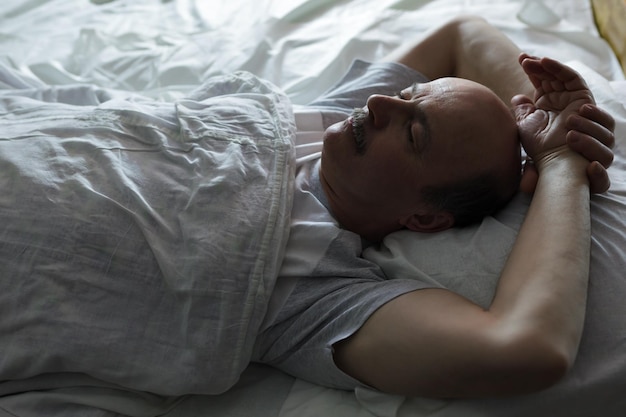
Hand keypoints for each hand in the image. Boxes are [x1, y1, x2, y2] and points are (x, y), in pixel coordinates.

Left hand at [513, 54, 614, 192]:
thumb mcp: (525, 124)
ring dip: (546, 66)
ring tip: (529, 61)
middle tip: (523, 57)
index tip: (519, 59)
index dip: (532, 70)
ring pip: (561, 75)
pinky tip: (543, 62)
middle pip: (551, 76)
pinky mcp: (582, 99)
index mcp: (549, 106)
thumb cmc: (539, 146)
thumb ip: (523, 109)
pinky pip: (572, 78)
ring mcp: (573, 100)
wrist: (554, 159)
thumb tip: (517, 96)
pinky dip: (559, 68)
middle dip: (538, 65)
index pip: (542, 82)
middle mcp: (562, 102)